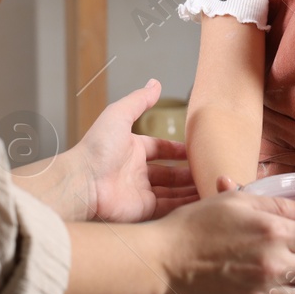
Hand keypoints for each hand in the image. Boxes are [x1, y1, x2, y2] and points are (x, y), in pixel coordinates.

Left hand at [78, 79, 197, 222]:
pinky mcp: (143, 210)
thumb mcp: (118, 115)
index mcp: (132, 149)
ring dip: (190, 189)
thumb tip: (155, 83)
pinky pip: (168, 207)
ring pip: (172, 191)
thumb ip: (139, 100)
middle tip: (210, 170)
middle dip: (188, 172)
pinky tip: (202, 200)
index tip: (196, 149)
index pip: (160, 148)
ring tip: (212, 185)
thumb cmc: (96, 148)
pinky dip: (185, 205)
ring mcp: (140, 192)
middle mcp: (136, 171)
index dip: (177, 149)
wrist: (82, 182)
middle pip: (169, 173)